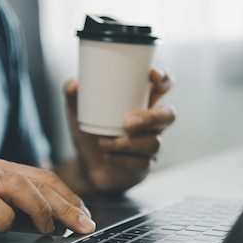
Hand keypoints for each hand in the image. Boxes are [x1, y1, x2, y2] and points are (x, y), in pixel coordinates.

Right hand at [0, 159, 95, 242]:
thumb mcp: (0, 211)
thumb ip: (26, 211)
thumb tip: (63, 223)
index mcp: (3, 169)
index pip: (46, 178)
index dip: (70, 197)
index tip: (86, 216)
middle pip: (40, 182)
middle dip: (67, 205)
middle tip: (85, 226)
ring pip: (20, 185)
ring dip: (41, 209)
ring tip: (48, 229)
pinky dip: (5, 220)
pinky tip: (4, 230)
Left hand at [65, 67, 175, 192]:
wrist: (87, 165)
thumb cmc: (91, 130)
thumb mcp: (78, 112)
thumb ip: (74, 96)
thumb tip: (73, 86)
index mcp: (142, 101)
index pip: (164, 85)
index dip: (164, 78)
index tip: (152, 75)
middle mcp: (153, 122)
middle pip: (168, 115)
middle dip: (151, 117)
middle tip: (127, 122)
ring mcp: (151, 145)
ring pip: (154, 143)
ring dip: (128, 143)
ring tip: (103, 142)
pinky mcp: (145, 166)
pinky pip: (142, 164)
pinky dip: (123, 160)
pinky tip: (108, 156)